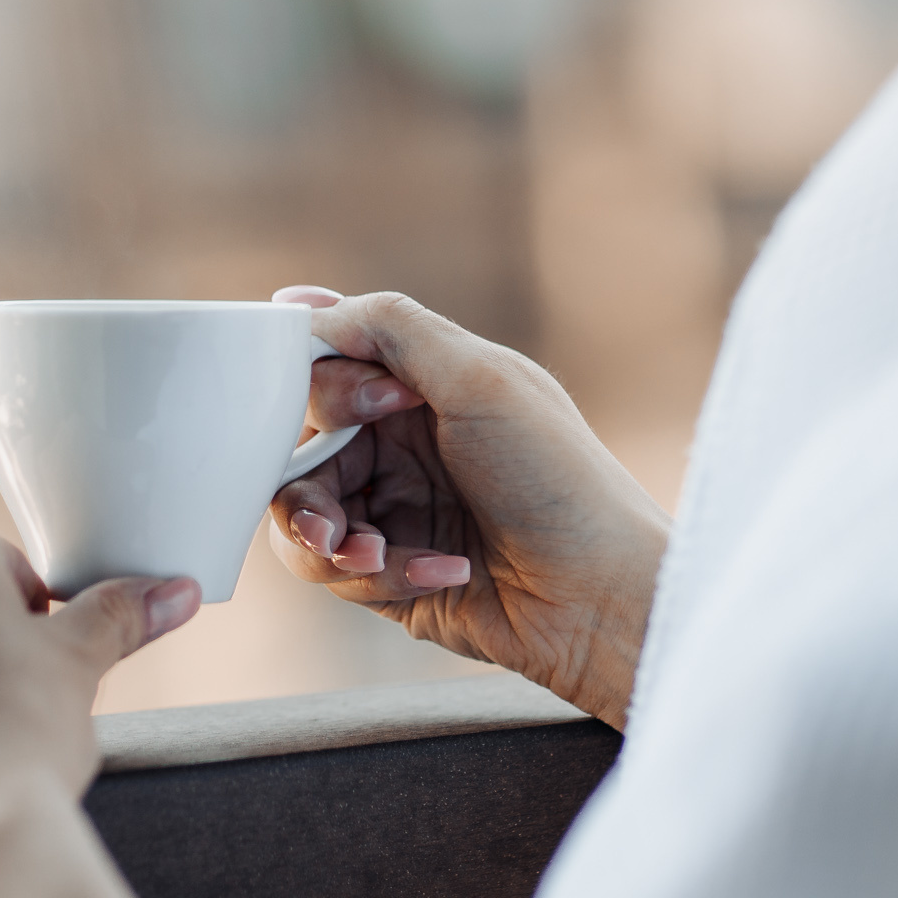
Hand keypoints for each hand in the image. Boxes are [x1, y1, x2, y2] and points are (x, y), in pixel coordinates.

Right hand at [270, 289, 670, 726]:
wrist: (599, 595)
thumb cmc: (556, 480)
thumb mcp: (480, 378)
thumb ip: (390, 328)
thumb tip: (301, 302)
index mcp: (421, 386)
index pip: (326, 368)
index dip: (329, 390)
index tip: (379, 408)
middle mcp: (401, 445)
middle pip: (297, 448)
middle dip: (306, 485)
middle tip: (334, 517)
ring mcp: (394, 511)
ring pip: (301, 516)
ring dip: (327, 541)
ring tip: (371, 557)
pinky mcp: (391, 575)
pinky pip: (336, 572)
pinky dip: (379, 576)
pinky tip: (441, 573)